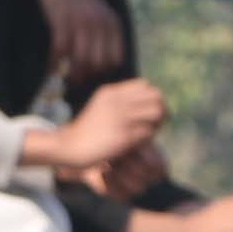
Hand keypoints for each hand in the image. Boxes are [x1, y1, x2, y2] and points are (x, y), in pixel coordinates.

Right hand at [20, 78, 170, 176]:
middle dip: (161, 109)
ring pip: (156, 112)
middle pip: (156, 96)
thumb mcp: (102, 107)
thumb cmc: (89, 131)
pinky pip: (149, 132)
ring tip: (148, 132)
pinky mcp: (124, 136)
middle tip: (154, 123)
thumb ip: (120, 102)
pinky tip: (140, 143)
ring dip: (157, 123)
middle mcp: (117, 101)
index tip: (147, 111)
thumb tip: (146, 104)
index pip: (145, 85)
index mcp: (111, 92)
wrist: (71, 146)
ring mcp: (121, 117)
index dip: (152, 98)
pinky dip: (149, 137)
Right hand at [36, 0, 128, 96]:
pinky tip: (50, 67)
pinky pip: (60, 51)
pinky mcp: (62, 21)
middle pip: (98, 64)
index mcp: (113, 24)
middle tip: (76, 81)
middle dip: (87, 76)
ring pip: (80, 61)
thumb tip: (99, 65)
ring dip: (71, 74)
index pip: (115, 59)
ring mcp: (82, 23)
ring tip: (64, 79)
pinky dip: (54, 62)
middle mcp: (101, 25)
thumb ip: (103, 35)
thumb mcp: (100, 13)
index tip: (93, 76)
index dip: (104, 71)